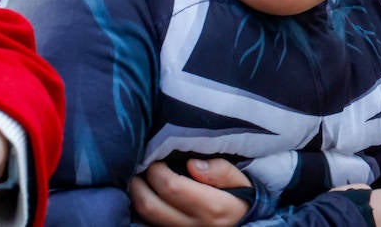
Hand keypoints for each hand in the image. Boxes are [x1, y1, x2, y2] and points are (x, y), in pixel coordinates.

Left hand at [130, 158, 250, 226]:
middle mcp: (194, 225)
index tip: (157, 159)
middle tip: (142, 167)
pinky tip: (147, 193)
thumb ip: (220, 170)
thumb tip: (192, 164)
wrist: (243, 222)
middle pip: (151, 206)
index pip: (172, 188)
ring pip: (147, 218)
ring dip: (137, 196)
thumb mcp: (241, 180)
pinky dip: (144, 208)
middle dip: (139, 184)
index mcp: (212, 207)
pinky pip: (151, 223)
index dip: (158, 171)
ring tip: (140, 179)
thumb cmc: (242, 197)